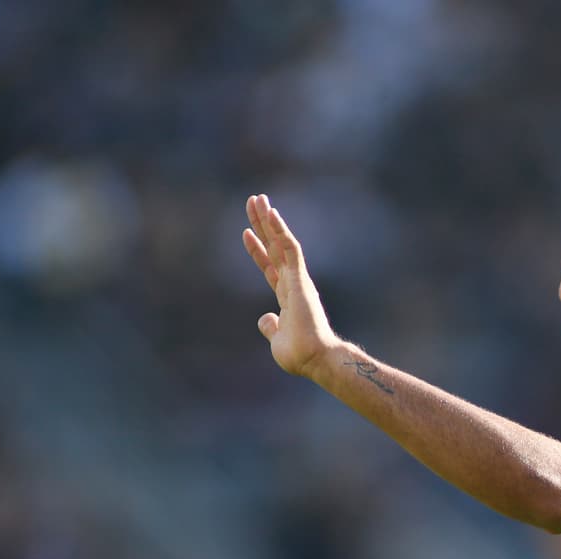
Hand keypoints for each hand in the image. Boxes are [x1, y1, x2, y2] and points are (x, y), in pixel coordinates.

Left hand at [243, 194, 338, 377]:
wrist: (315, 359)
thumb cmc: (300, 355)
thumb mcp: (277, 340)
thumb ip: (270, 327)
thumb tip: (264, 319)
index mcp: (287, 297)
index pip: (269, 267)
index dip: (256, 251)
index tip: (245, 233)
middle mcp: (293, 284)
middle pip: (273, 248)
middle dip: (262, 225)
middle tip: (254, 202)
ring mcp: (297, 280)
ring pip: (281, 242)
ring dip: (269, 220)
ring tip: (258, 198)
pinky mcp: (300, 279)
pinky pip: (289, 249)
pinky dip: (281, 230)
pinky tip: (272, 213)